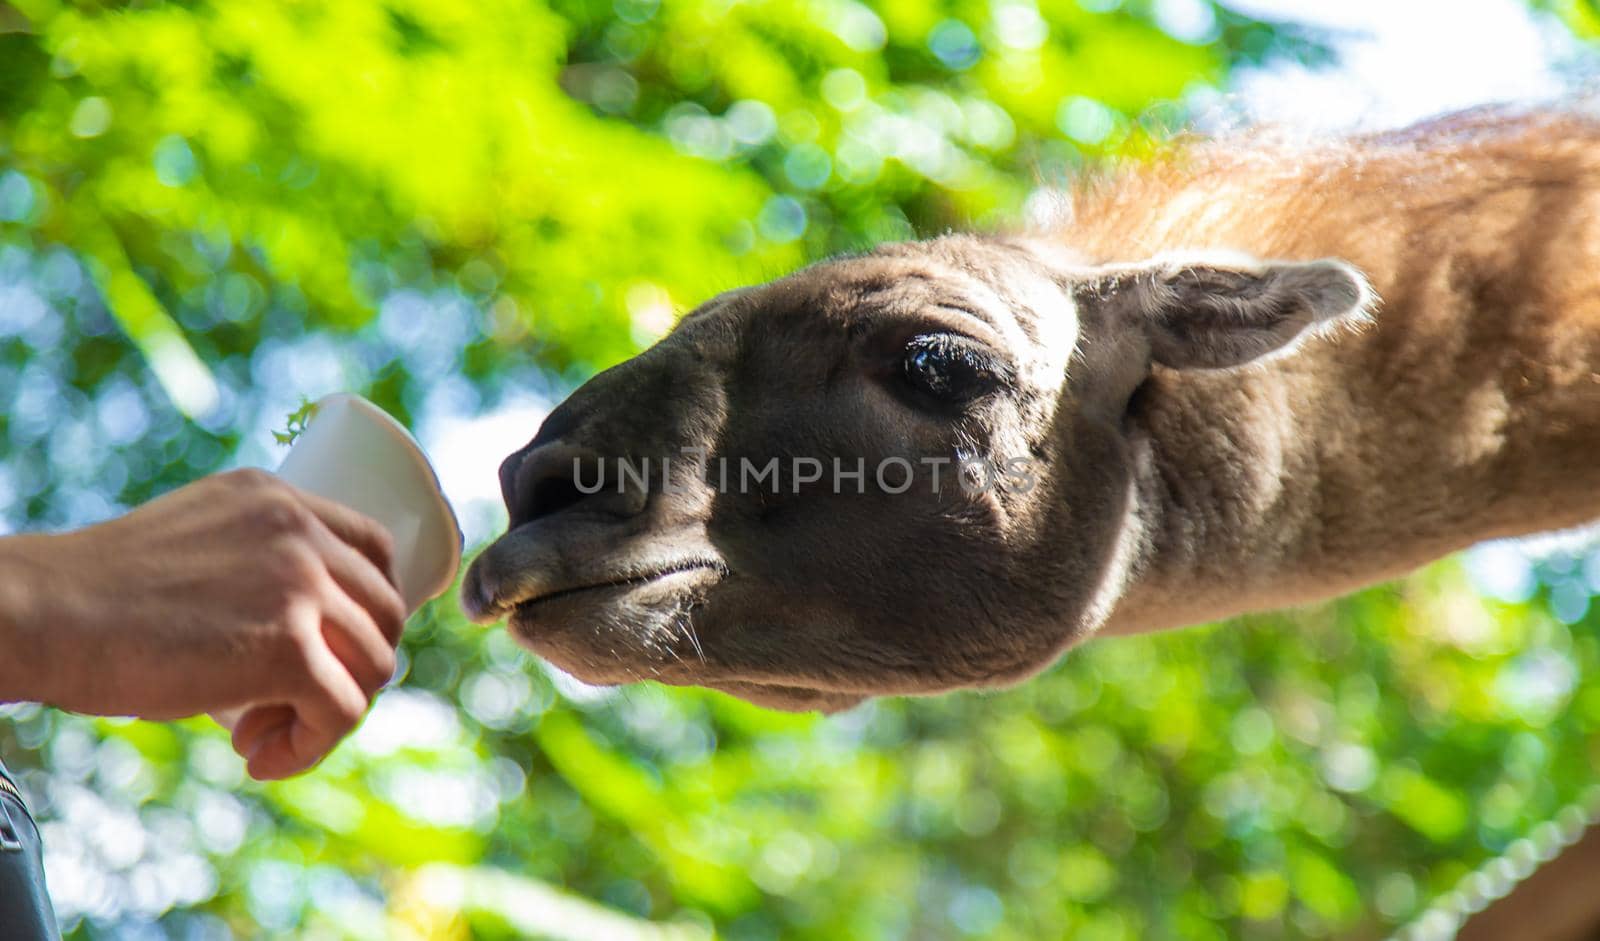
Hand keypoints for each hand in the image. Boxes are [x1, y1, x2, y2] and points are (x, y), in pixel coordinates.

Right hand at [0, 469, 406, 779]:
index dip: (367, 612)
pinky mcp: (288, 648)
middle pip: (385, 614)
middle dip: (348, 670)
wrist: (40, 614)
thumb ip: (259, 563)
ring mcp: (301, 586)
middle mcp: (301, 530)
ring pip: (374, 666)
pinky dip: (308, 747)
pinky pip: (343, 711)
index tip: (327, 652)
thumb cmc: (100, 594)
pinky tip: (257, 756)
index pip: (375, 551)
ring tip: (258, 733)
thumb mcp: (200, 545)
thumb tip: (311, 633)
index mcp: (279, 499)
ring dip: (324, 714)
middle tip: (284, 704)